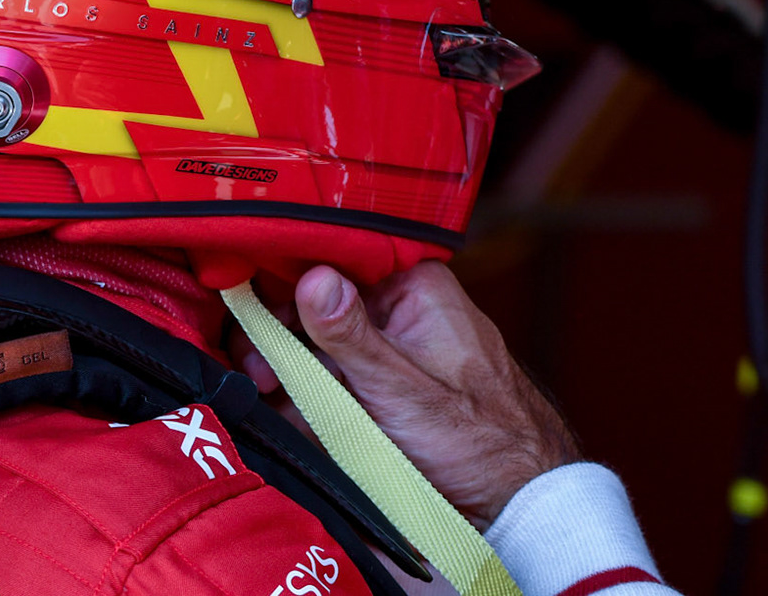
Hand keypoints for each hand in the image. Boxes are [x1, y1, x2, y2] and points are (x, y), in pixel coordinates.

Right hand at [237, 261, 579, 527]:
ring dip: (291, 371)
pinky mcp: (391, 384)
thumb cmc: (479, 444)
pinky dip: (315, 394)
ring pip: (325, 346)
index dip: (283, 287)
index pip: (334, 264)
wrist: (520, 503)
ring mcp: (396, 347)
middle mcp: (404, 308)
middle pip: (321, 307)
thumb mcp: (401, 390)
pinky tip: (289, 411)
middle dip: (281, 339)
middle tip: (254, 372)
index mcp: (415, 288)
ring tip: (263, 394)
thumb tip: (313, 278)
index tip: (247, 313)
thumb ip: (350, 336)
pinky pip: (341, 377)